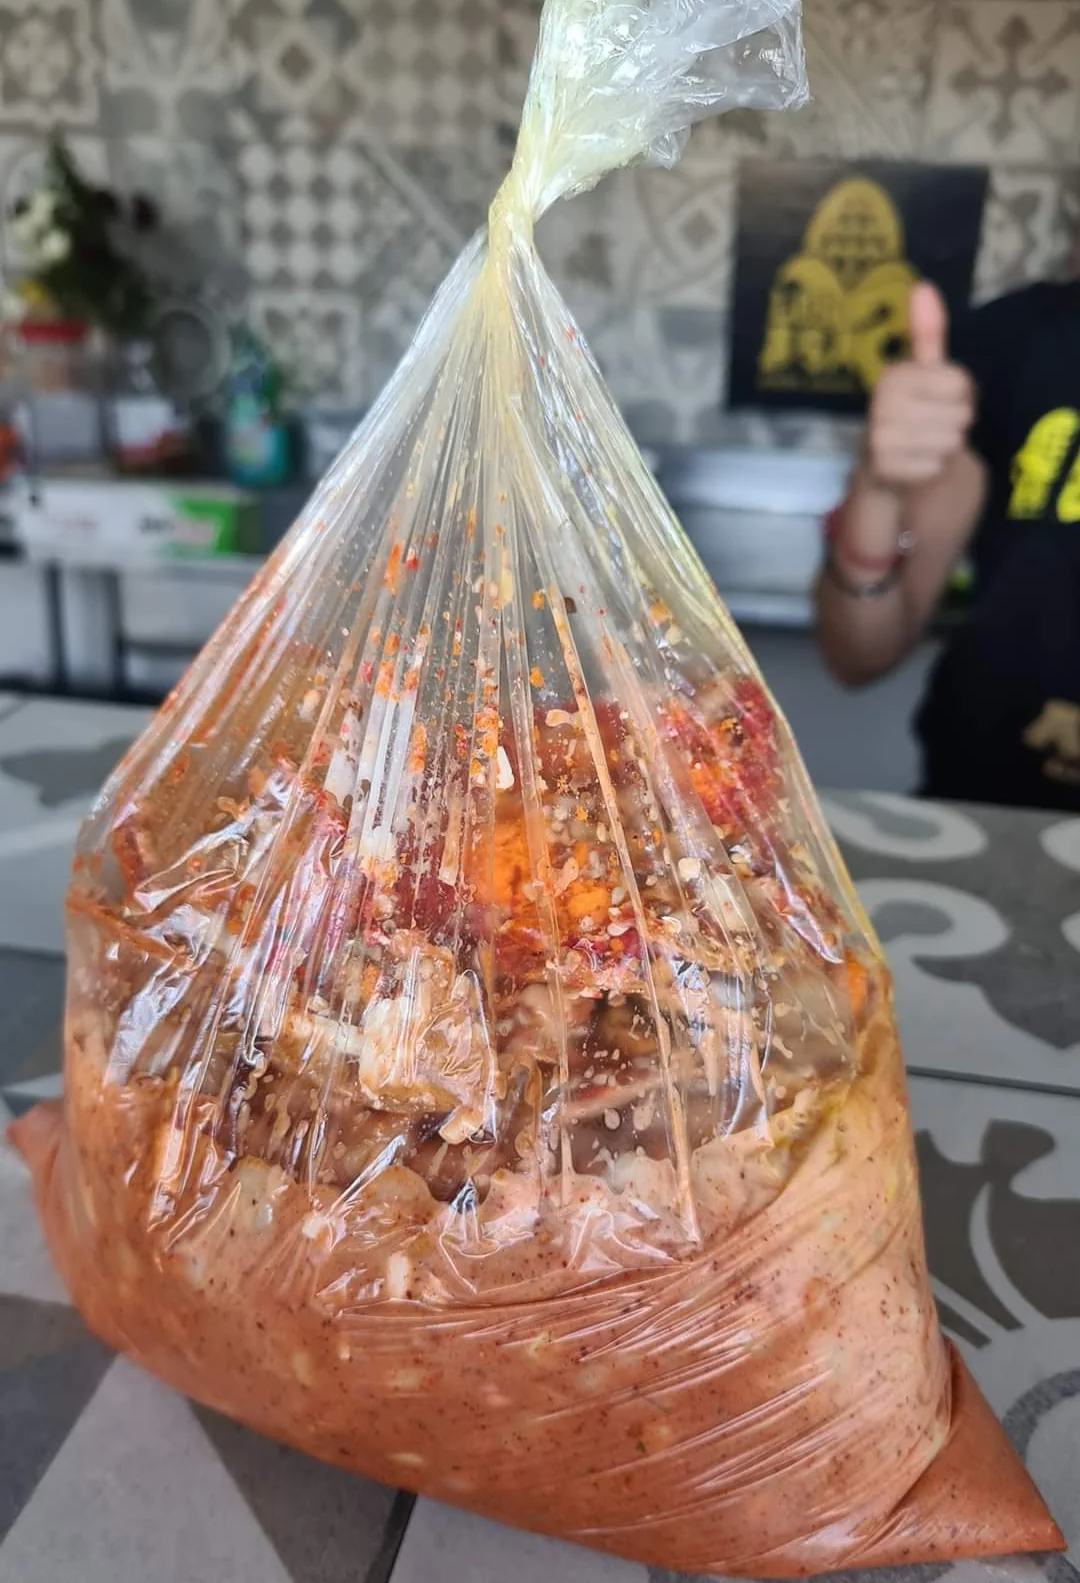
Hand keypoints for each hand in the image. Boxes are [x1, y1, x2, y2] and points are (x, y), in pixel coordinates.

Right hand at [864, 283, 974, 489]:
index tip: (940, 399)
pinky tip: (914, 464)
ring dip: (944, 447)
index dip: (962, 394)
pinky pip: (935, 467)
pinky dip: (931, 469)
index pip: (961, 384)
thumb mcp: (921, 372)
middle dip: (954, 423)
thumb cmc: (910, 412)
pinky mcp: (884, 469)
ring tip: (923, 445)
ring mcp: (880, 439)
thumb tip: (923, 286)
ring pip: (949, 442)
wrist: (880, 465)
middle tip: (931, 426)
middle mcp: (882, 404)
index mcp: (893, 376)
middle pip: (960, 415)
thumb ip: (927, 333)